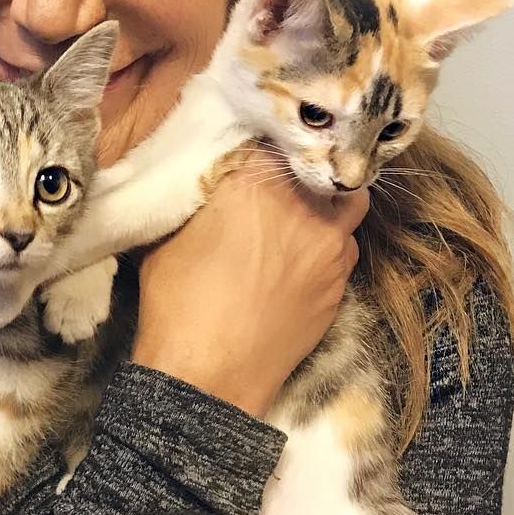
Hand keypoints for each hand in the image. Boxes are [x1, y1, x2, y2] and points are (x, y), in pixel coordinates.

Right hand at [132, 147, 368, 417]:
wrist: (210, 376)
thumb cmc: (177, 300)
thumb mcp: (169, 231)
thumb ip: (198, 192)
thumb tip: (207, 174)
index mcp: (257, 182)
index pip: (270, 138)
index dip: (259, 142)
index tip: (250, 150)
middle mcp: (304, 206)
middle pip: (317, 164)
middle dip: (298, 168)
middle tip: (276, 180)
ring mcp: (331, 246)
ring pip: (344, 204)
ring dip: (324, 204)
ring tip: (295, 218)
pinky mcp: (341, 284)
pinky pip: (343, 248)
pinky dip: (327, 243)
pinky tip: (299, 258)